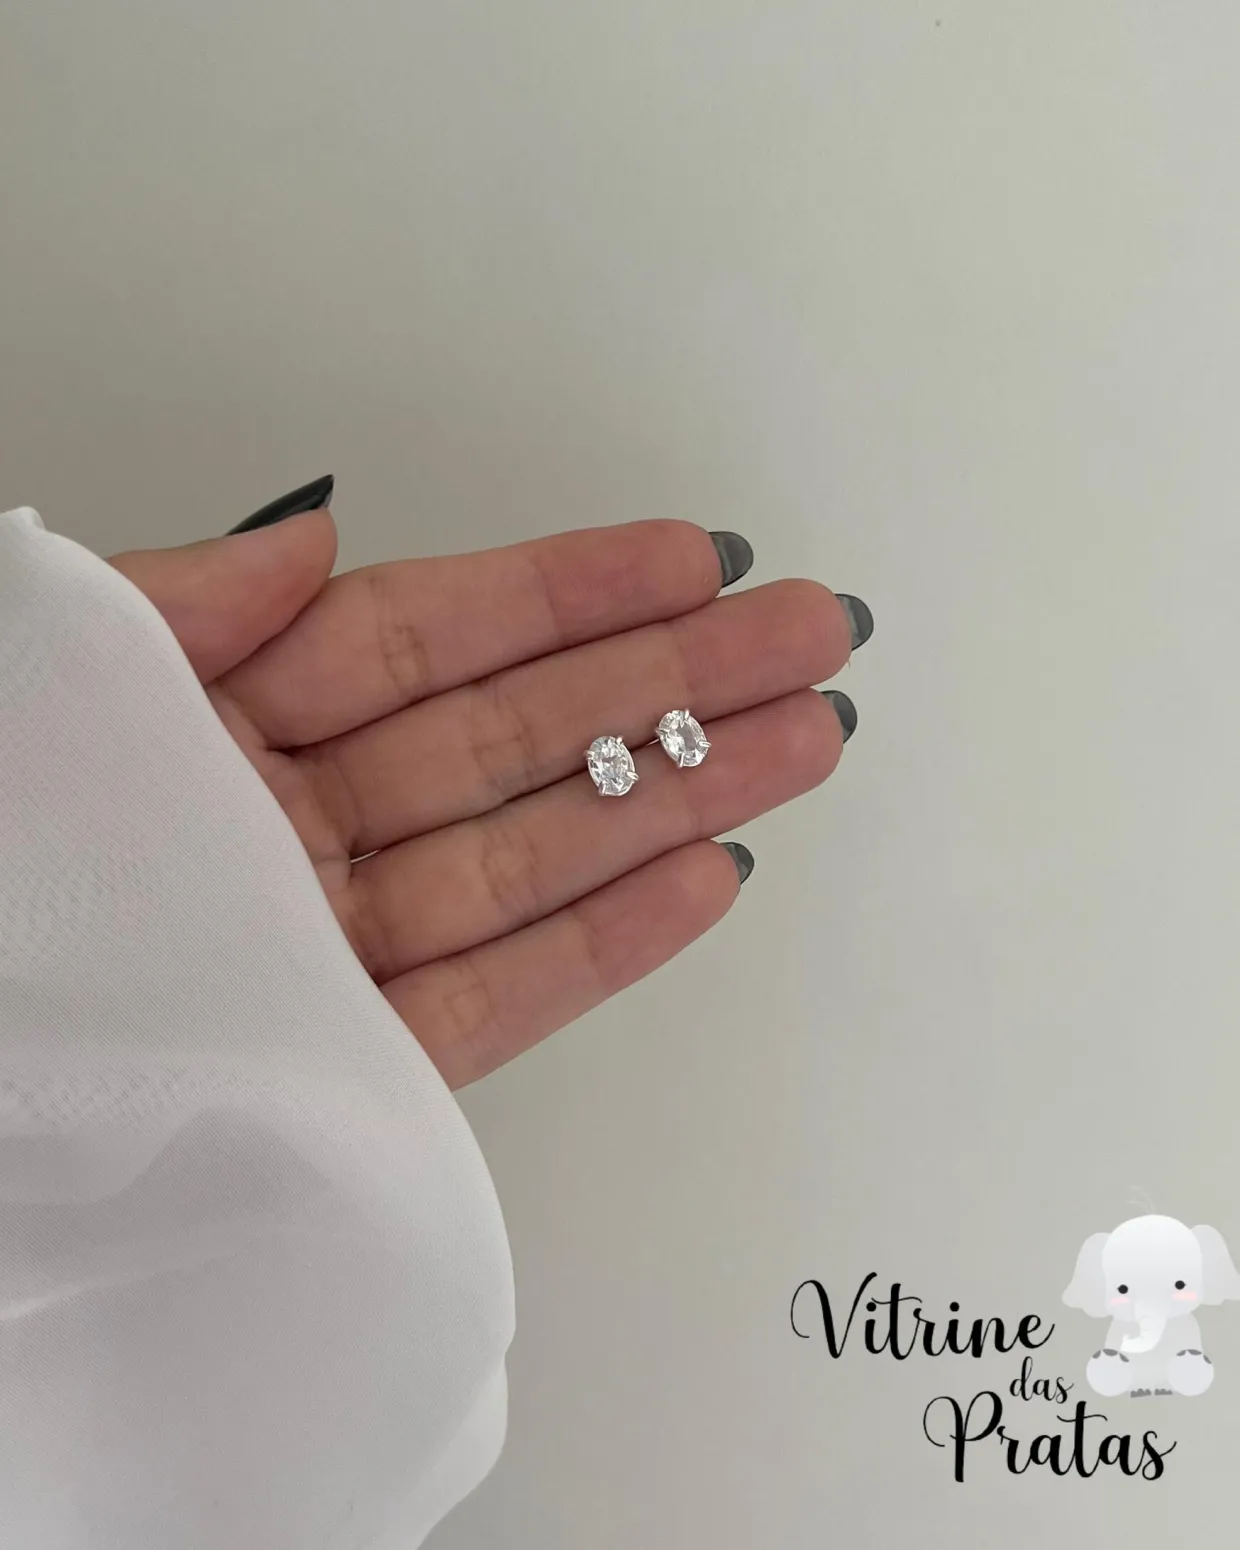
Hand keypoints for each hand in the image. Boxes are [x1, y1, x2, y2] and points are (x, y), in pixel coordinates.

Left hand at [108, 487, 866, 1088]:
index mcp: (213, 728)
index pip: (423, 640)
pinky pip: (497, 996)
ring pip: (536, 858)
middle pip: (516, 740)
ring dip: (678, 796)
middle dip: (672, 680)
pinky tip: (703, 871)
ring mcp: (332, 949)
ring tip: (802, 739)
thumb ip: (184, 610)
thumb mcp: (44, 689)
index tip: (682, 558)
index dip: (562, 593)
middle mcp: (289, 830)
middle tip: (804, 631)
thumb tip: (314, 533)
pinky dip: (606, 940)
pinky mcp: (352, 1065)